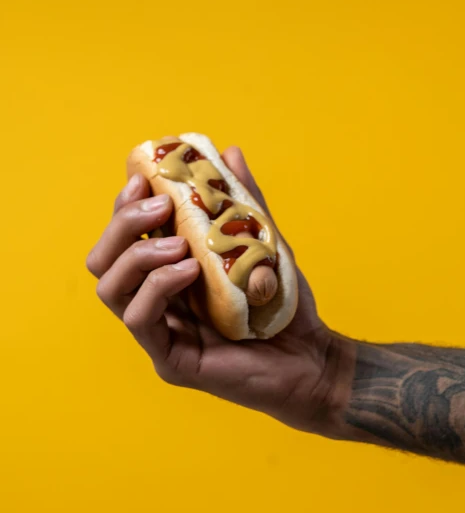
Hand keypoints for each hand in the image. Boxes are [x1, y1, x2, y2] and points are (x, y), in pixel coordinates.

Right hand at [87, 147, 353, 436]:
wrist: (313, 356)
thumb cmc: (285, 305)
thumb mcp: (262, 243)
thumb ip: (242, 202)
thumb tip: (229, 152)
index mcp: (166, 275)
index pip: (123, 238)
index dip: (124, 205)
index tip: (143, 177)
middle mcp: (154, 302)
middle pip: (103, 260)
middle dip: (123, 224)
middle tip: (160, 207)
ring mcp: (159, 334)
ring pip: (110, 288)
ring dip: (138, 254)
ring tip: (180, 245)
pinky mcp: (170, 361)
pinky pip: (140, 320)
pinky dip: (157, 287)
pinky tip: (189, 271)